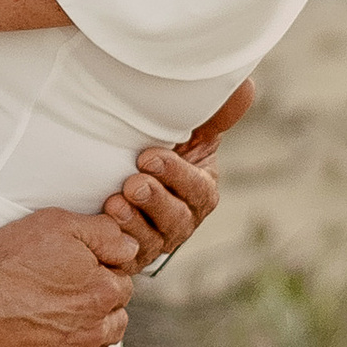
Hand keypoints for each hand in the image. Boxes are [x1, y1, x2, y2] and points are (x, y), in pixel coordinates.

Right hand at [0, 207, 139, 346]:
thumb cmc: (5, 265)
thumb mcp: (56, 225)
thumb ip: (104, 233)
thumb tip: (131, 249)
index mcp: (102, 292)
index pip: (123, 286)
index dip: (101, 277)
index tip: (76, 276)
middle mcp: (96, 330)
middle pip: (116, 321)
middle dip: (99, 310)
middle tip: (65, 300)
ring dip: (89, 341)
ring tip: (59, 327)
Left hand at [97, 82, 250, 264]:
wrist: (107, 167)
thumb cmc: (149, 142)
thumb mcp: (181, 125)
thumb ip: (211, 112)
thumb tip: (245, 89)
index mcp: (200, 190)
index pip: (198, 189)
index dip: (176, 176)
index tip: (148, 157)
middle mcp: (182, 219)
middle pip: (178, 220)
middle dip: (155, 200)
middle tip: (133, 183)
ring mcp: (155, 240)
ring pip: (152, 241)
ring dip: (133, 222)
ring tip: (115, 202)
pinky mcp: (128, 254)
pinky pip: (125, 257)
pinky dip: (115, 243)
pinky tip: (101, 224)